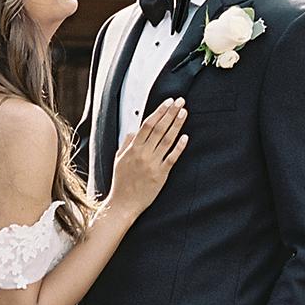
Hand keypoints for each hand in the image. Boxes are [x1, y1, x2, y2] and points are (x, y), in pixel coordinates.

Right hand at [109, 99, 187, 217]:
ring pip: (167, 140)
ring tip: (184, 113)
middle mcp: (143, 154)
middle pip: (159, 128)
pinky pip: (171, 158)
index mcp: (133, 148)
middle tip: (180, 101)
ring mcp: (153, 164)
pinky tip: (185, 137)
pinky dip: (179, 147)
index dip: (159, 111)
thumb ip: (127, 143)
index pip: (147, 125)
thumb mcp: (119, 159)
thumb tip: (134, 130)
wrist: (123, 204)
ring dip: (177, 125)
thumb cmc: (121, 182)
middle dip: (171, 113)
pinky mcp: (161, 175)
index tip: (168, 102)